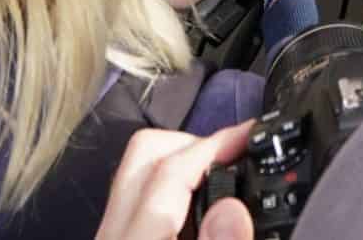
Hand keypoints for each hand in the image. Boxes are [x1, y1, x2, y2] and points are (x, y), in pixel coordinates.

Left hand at [93, 124, 253, 239]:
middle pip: (143, 153)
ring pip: (138, 170)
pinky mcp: (119, 238)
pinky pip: (141, 195)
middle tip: (238, 154)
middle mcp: (113, 234)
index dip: (214, 145)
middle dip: (196, 142)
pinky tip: (204, 205)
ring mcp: (112, 235)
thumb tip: (232, 211)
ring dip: (186, 161)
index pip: (167, 175)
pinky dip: (176, 187)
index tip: (250, 134)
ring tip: (228, 174)